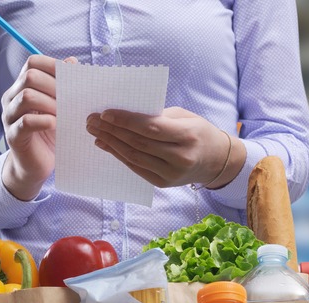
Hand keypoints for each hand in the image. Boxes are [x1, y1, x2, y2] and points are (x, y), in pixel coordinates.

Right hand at [1, 55, 76, 199]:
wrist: (35, 166)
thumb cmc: (49, 135)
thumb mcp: (59, 108)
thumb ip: (63, 85)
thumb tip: (72, 62)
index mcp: (22, 88)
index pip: (32, 63)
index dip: (52, 65)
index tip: (71, 77)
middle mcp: (12, 99)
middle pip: (29, 76)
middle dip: (54, 85)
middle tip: (69, 99)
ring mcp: (10, 117)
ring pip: (27, 96)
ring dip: (50, 103)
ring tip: (63, 114)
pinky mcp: (13, 136)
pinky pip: (26, 122)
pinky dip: (44, 121)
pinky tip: (55, 125)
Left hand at [86, 107, 241, 187]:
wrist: (216, 160)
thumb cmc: (198, 132)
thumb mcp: (185, 116)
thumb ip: (158, 116)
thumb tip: (125, 114)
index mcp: (187, 135)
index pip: (151, 127)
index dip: (126, 121)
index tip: (105, 113)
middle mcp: (180, 157)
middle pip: (139, 143)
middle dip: (112, 131)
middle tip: (92, 120)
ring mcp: (171, 173)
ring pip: (134, 157)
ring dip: (111, 143)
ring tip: (95, 132)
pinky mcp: (163, 183)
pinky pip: (136, 168)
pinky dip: (118, 156)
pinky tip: (105, 145)